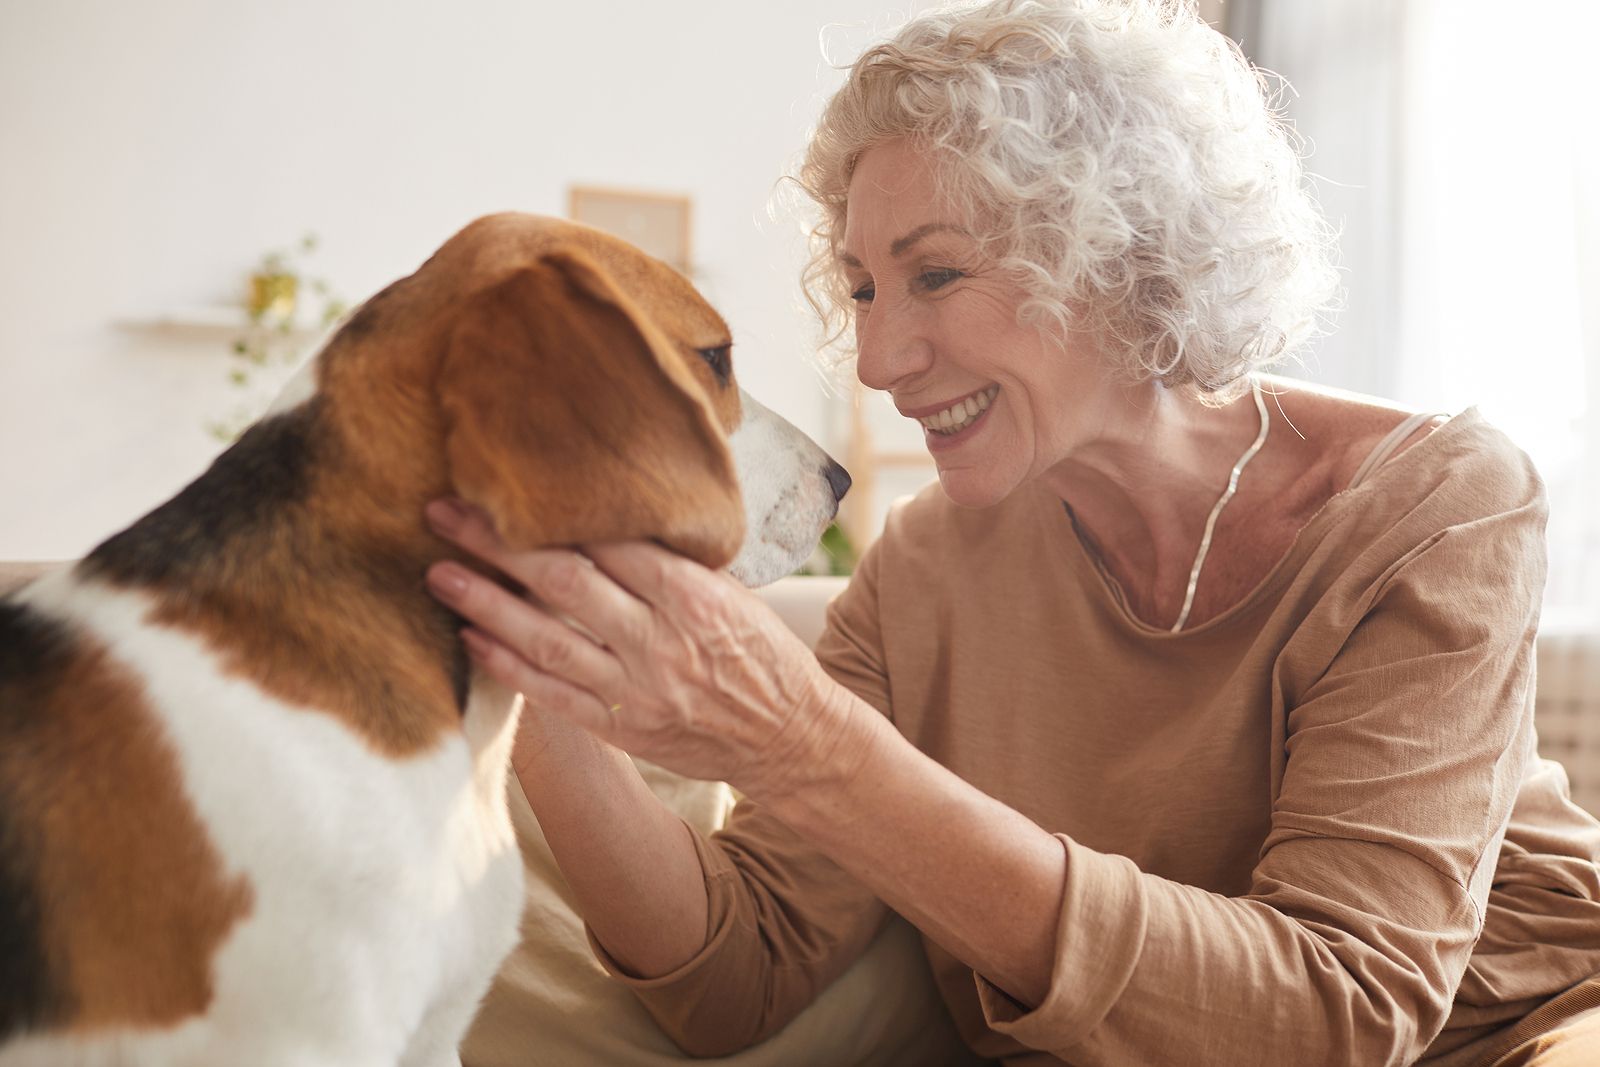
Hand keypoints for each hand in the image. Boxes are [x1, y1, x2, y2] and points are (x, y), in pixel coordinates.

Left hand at [423, 498, 859, 795]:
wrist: (789, 737)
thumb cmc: (760, 654)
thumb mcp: (731, 593)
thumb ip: (670, 564)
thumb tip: (603, 521)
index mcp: (692, 593)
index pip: (607, 541)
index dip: (547, 512)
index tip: (501, 485)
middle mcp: (660, 639)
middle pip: (563, 581)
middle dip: (497, 543)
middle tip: (444, 512)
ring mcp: (637, 687)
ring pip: (547, 639)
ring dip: (486, 604)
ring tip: (438, 573)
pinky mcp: (622, 727)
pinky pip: (552, 694)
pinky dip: (508, 666)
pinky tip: (471, 638)